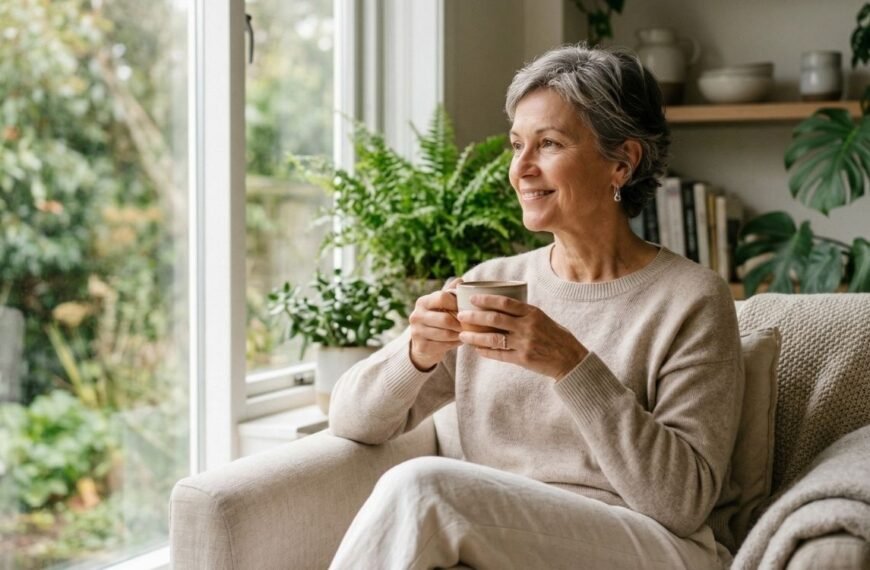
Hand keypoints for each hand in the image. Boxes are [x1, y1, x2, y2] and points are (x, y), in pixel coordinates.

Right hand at [408, 279, 462, 370]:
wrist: (424, 344)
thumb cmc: (437, 320)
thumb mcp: (441, 306)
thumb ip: (450, 293)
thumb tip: (461, 280)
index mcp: (422, 302)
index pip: (442, 297)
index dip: (457, 303)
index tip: (467, 308)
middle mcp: (416, 316)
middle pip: (446, 319)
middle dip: (461, 323)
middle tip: (472, 325)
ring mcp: (417, 332)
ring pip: (446, 334)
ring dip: (460, 334)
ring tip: (468, 333)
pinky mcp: (421, 346)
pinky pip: (444, 346)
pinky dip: (455, 344)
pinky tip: (459, 341)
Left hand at [456, 294, 587, 379]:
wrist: (571, 360)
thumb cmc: (557, 337)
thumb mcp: (543, 319)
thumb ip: (525, 314)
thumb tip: (502, 307)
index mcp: (533, 313)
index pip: (505, 302)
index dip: (486, 299)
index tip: (472, 298)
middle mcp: (527, 326)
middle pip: (494, 319)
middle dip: (474, 317)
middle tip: (461, 315)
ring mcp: (524, 343)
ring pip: (493, 338)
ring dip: (475, 336)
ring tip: (462, 335)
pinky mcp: (523, 359)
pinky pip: (499, 354)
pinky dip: (486, 351)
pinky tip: (477, 349)